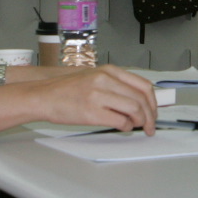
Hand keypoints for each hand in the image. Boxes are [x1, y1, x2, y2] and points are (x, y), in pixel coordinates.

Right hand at [0, 64, 157, 134]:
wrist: (44, 96)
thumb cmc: (67, 90)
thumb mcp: (95, 77)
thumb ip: (116, 85)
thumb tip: (139, 101)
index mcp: (109, 71)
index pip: (143, 85)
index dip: (153, 102)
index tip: (153, 112)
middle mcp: (105, 80)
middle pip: (141, 99)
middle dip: (150, 116)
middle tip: (150, 126)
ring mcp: (98, 95)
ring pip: (134, 109)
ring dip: (140, 122)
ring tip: (137, 127)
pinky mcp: (92, 112)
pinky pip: (120, 121)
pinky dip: (126, 127)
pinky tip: (122, 127)